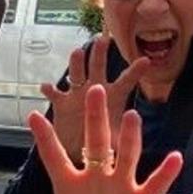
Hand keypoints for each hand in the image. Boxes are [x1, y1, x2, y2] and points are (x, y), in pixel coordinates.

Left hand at [28, 83, 182, 193]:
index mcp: (70, 185)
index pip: (55, 158)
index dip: (45, 140)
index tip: (34, 115)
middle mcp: (96, 179)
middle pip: (96, 145)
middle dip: (95, 121)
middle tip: (94, 91)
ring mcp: (120, 186)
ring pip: (126, 157)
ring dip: (130, 139)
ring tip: (133, 117)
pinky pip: (155, 184)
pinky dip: (165, 172)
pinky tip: (175, 158)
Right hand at [39, 35, 148, 162]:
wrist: (80, 154)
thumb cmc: (104, 147)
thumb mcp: (117, 143)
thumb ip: (124, 140)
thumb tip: (136, 142)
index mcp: (113, 97)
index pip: (126, 81)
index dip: (135, 71)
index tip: (145, 61)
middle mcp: (96, 91)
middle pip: (98, 67)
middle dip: (100, 54)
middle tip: (103, 39)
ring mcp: (77, 95)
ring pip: (76, 73)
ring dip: (76, 63)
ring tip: (77, 52)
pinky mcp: (62, 104)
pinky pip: (54, 94)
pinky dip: (50, 90)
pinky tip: (46, 87)